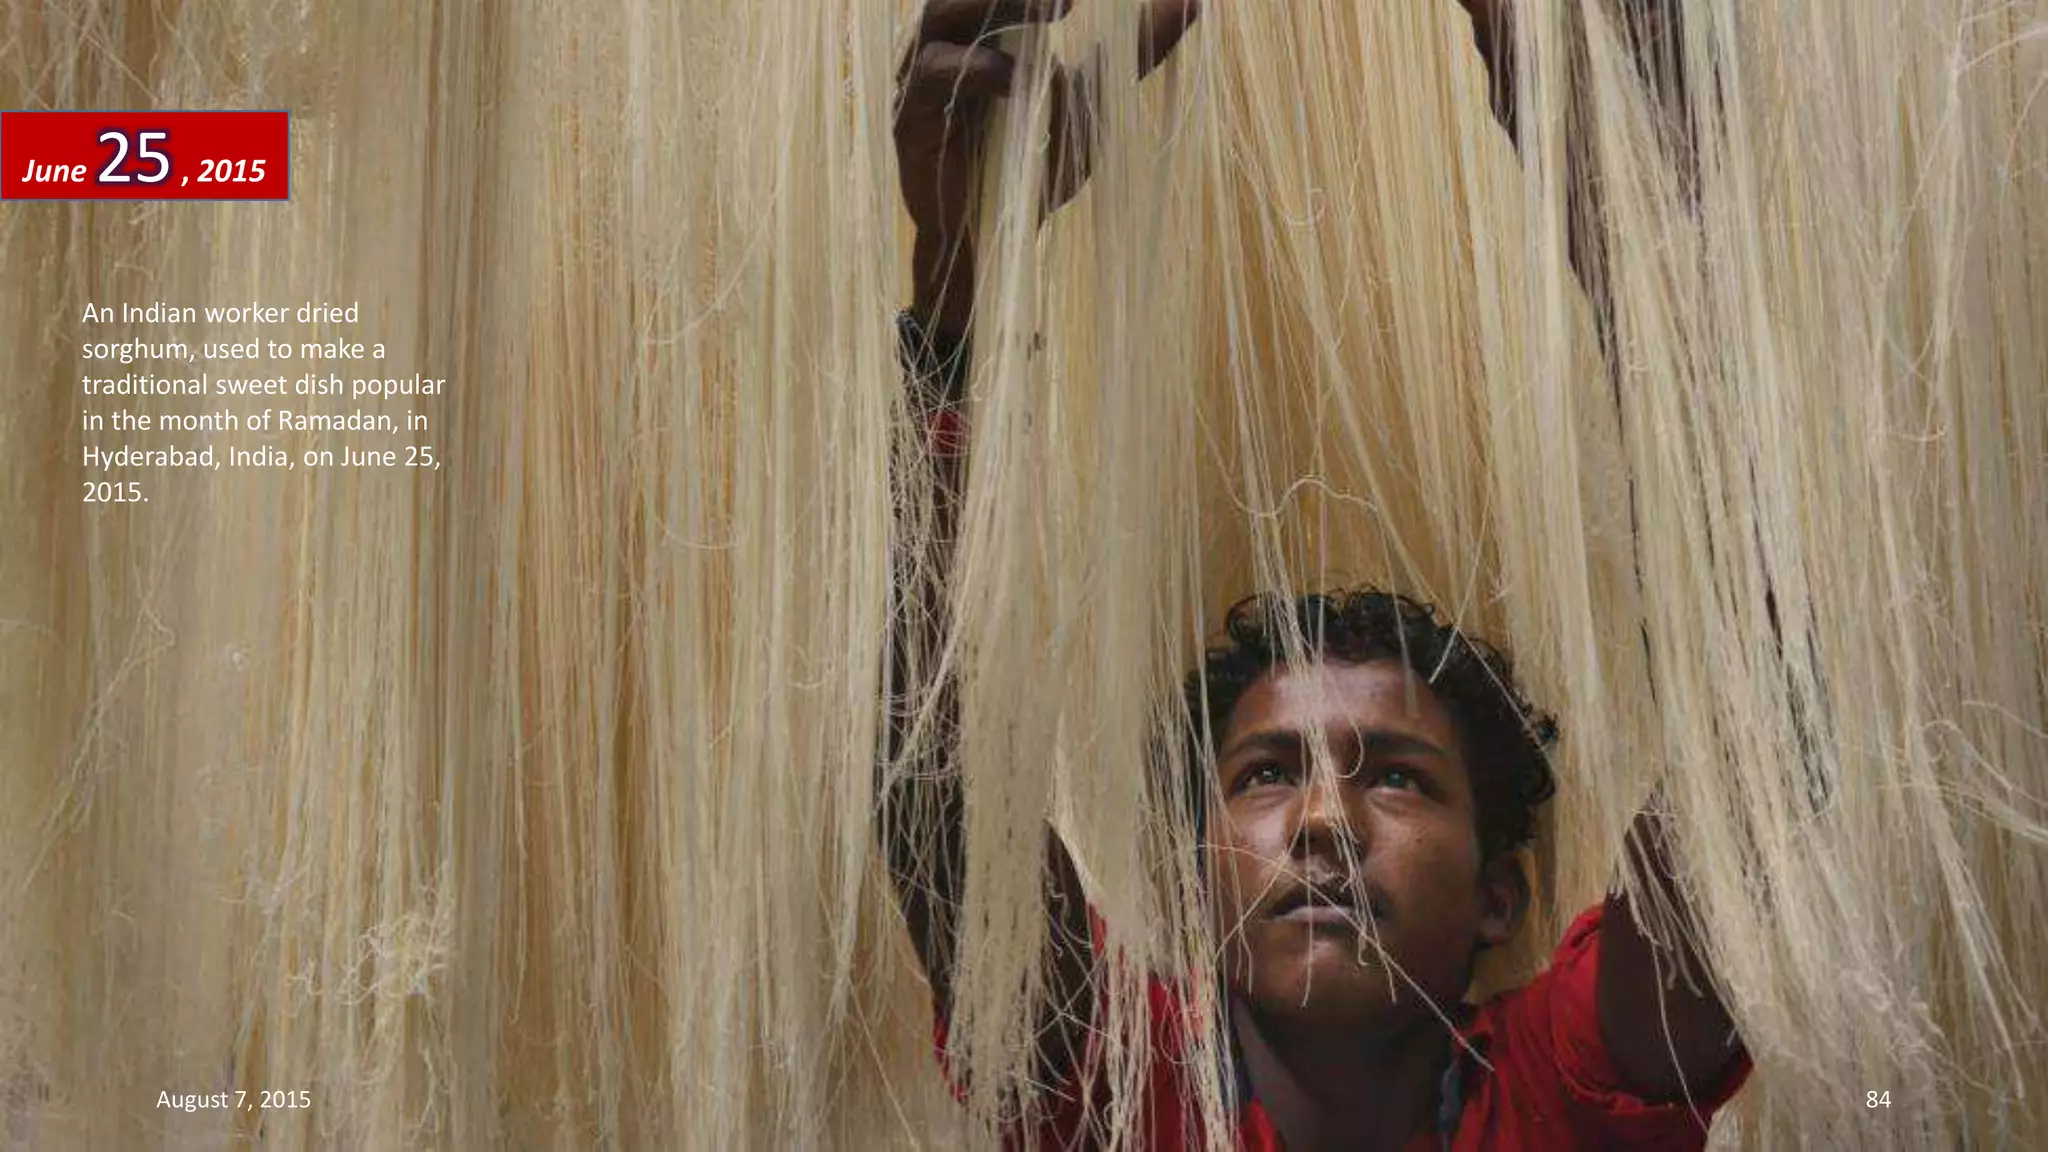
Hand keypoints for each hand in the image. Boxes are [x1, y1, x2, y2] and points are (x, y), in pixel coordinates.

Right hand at [895, 0, 1201, 333]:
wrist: (998, 238)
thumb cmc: (1038, 165)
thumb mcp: (1097, 100)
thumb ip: (1136, 52)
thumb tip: (1196, 2)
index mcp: (983, 29)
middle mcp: (947, 43)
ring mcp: (922, 78)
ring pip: (943, 15)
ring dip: (996, 4)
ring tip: (1054, 7)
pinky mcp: (910, 119)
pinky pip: (937, 74)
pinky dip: (978, 69)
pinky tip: (1016, 79)